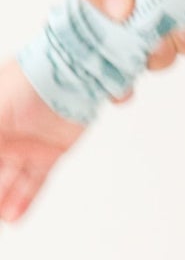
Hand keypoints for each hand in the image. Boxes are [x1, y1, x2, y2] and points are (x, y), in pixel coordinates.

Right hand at [0, 58, 84, 223]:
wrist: (74, 68)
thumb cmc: (28, 80)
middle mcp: (8, 134)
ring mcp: (29, 143)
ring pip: (9, 180)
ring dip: (2, 199)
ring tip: (0, 217)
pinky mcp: (52, 150)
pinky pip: (35, 179)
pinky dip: (25, 199)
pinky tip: (13, 217)